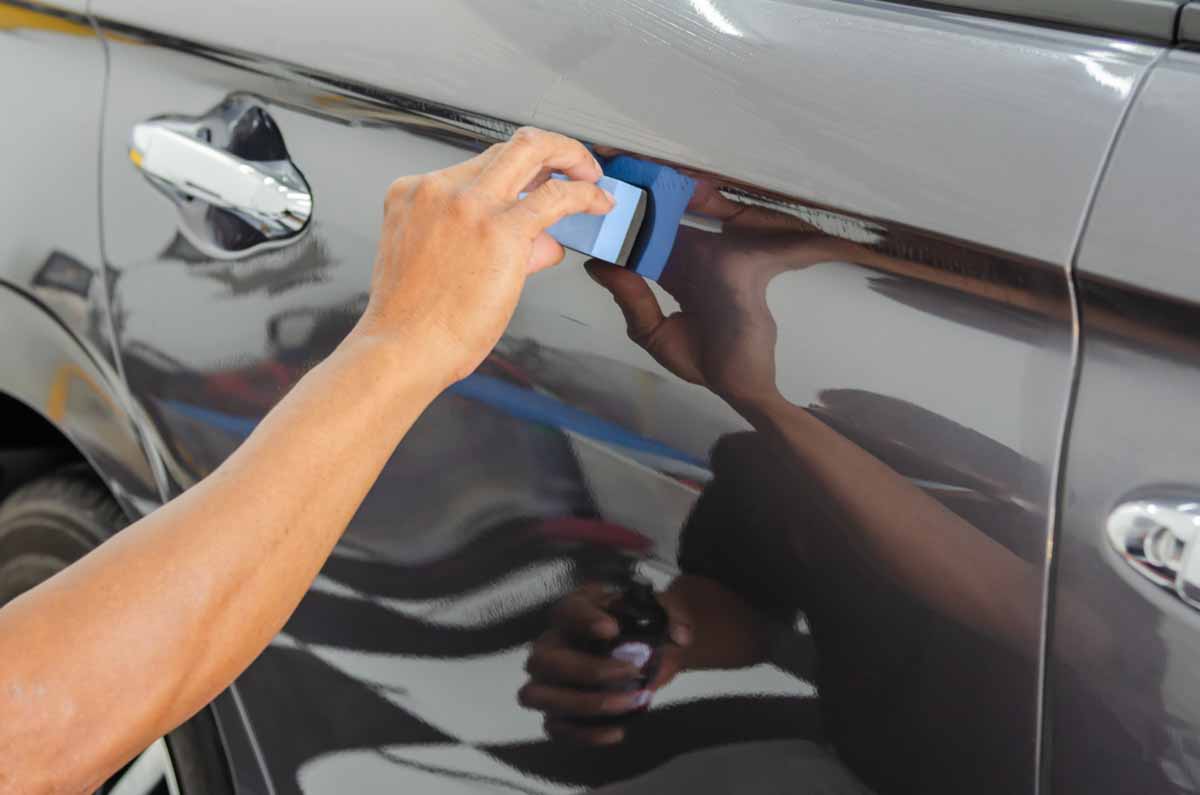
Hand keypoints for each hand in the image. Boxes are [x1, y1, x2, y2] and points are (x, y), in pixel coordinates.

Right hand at [354, 127, 614, 383]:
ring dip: (570, 156)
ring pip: (532, 150)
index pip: (477, 165)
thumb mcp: (433, 264)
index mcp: (413, 194)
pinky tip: (598, 204)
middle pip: (506, 146)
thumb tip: (540, 241)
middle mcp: (440, 189)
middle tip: (574, 166)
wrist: (402, 349)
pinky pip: (556, 197)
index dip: (516, 174)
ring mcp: (469, 204)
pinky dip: (585, 194)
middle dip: (550, 148)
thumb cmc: (412, 322)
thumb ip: (486, 243)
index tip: (537, 182)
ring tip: (590, 176)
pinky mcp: (500, 230)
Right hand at [519, 583, 691, 744]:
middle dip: (588, 670)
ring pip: (537, 695)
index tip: (612, 629)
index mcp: (574, 609)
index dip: (584, 620)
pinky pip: (555, 727)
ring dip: (584, 704)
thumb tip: (680, 636)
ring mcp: (546, 679)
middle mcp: (550, 643)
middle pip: (545, 659)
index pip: (567, 611)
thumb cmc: (641, 626)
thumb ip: (674, 616)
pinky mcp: (554, 710)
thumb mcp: (659, 611)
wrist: (642, 650)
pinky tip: (617, 730)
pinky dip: (584, 734)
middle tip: (632, 671)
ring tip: (630, 702)